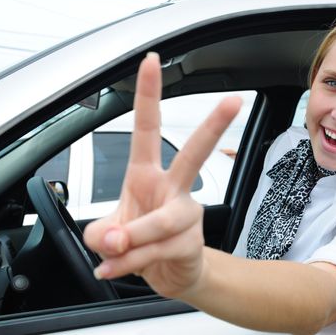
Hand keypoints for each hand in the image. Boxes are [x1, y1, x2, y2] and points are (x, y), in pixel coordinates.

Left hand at [83, 52, 240, 297]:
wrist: (170, 274)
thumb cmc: (139, 242)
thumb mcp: (105, 235)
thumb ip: (101, 233)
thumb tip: (117, 239)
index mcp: (146, 176)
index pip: (147, 129)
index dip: (148, 95)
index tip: (151, 62)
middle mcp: (171, 188)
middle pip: (195, 152)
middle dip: (214, 126)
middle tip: (234, 102)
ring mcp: (186, 214)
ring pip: (160, 221)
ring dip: (131, 242)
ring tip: (115, 252)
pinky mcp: (191, 240)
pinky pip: (157, 251)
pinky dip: (130, 264)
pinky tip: (116, 269)